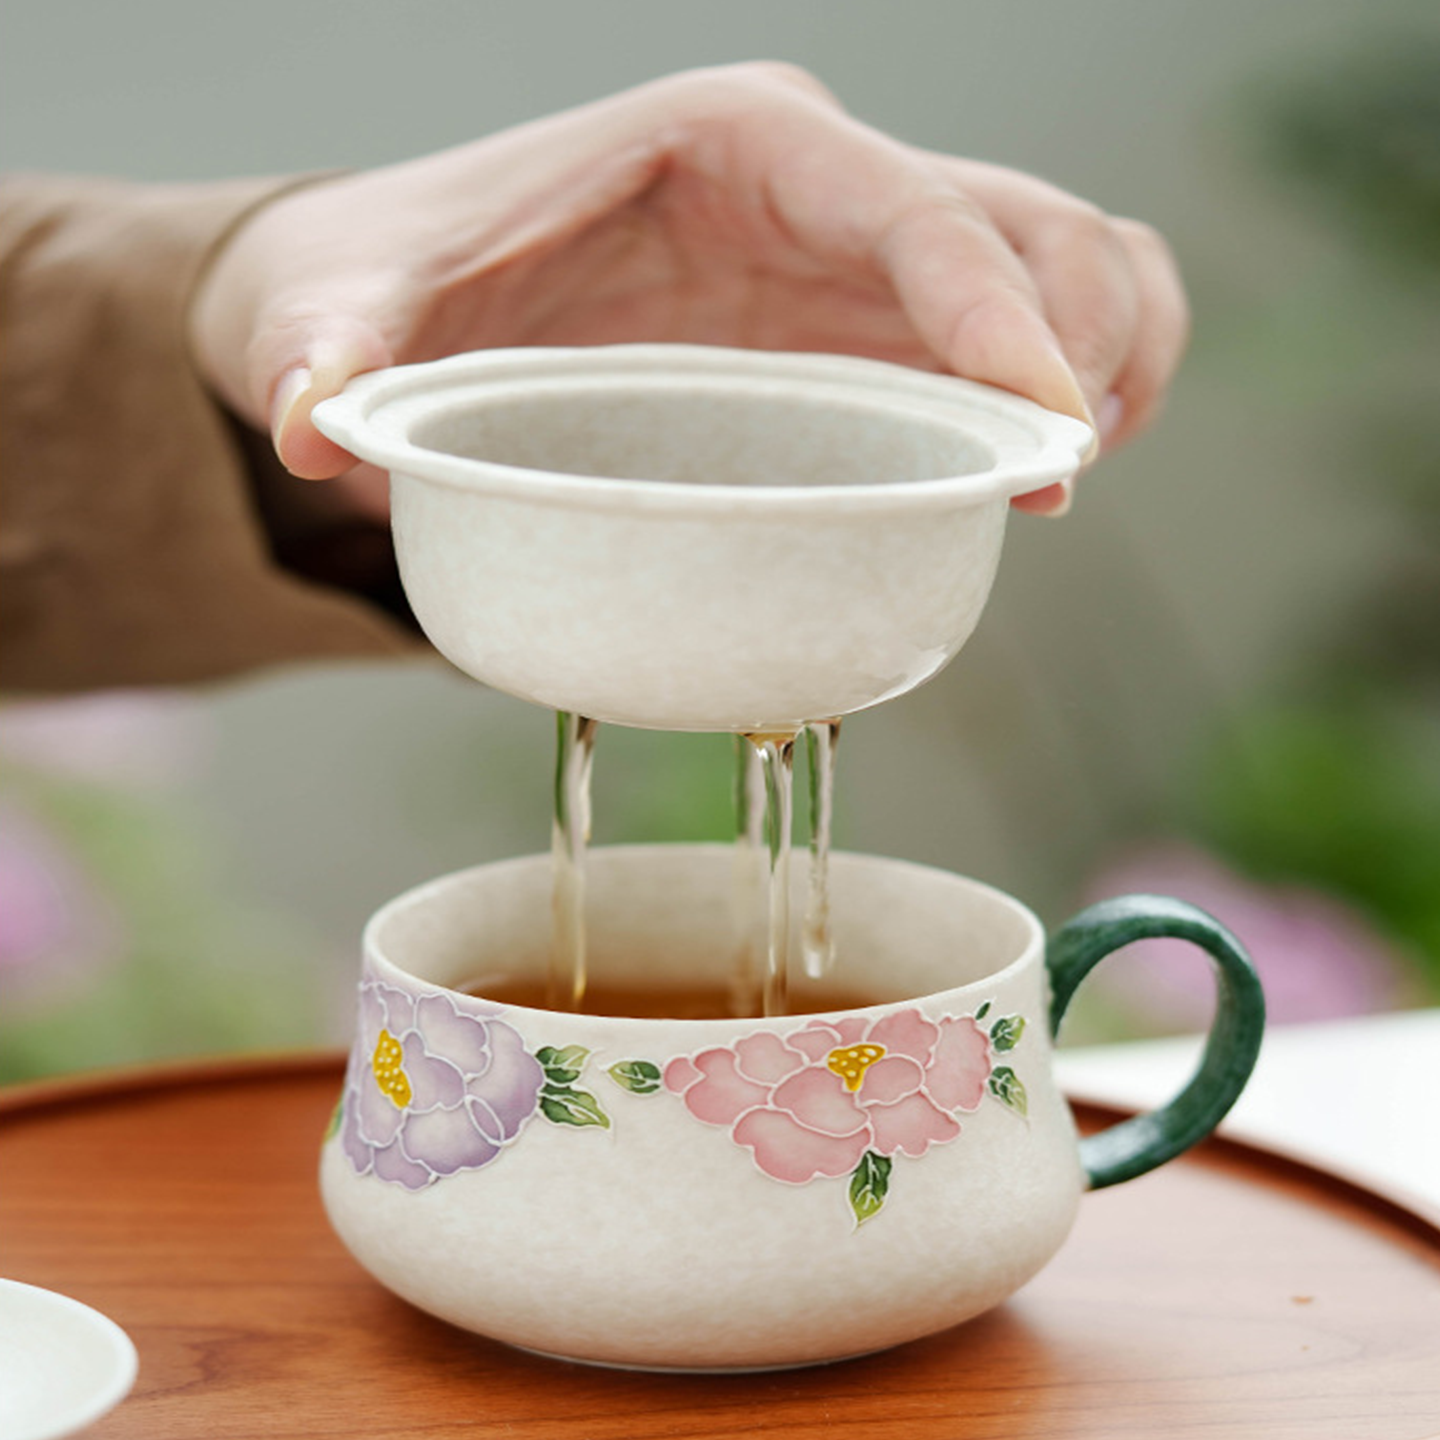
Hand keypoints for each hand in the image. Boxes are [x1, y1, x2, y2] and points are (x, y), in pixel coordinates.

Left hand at [190, 63, 1187, 517]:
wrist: (414, 289)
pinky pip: (1013, 327)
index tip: (1046, 436)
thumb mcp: (353, 303)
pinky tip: (1037, 473)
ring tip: (1068, 479)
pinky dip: (1066, 384)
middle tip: (1056, 479)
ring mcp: (852, 255)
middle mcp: (821, 184)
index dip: (1001, 318)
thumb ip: (338, 350)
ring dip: (1108, 358)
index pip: (913, 211)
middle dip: (1082, 344)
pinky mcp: (859, 325)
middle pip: (1027, 228)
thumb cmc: (400, 279)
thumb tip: (316, 427)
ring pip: (1058, 263)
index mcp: (736, 144)